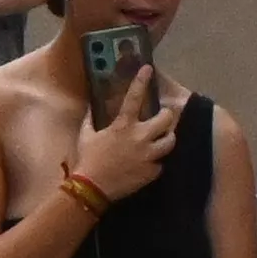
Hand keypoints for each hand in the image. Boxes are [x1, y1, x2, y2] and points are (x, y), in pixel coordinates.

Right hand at [69, 71, 184, 203]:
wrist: (92, 188)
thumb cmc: (87, 159)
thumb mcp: (86, 136)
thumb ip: (90, 119)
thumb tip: (91, 107)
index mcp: (123, 125)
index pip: (134, 97)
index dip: (142, 80)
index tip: (148, 68)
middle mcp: (140, 137)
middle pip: (166, 119)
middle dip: (167, 116)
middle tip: (163, 118)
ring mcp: (148, 155)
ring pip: (170, 141)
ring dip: (167, 139)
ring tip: (162, 140)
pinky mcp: (152, 171)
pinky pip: (160, 163)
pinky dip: (155, 163)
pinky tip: (147, 164)